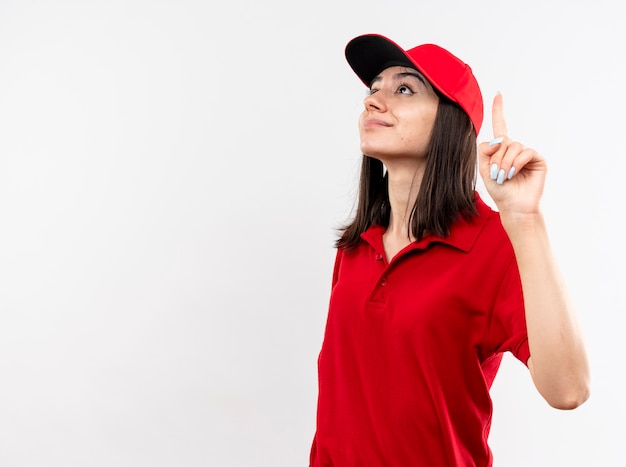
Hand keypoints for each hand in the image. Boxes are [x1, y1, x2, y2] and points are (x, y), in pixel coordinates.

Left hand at [478, 93, 546, 215]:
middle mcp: (515, 149)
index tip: (498, 94)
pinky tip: (514, 173)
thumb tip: (498, 139)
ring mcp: (527, 154)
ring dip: (505, 162)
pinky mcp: (538, 159)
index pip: (500, 126)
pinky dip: (516, 163)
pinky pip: (525, 152)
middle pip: (503, 140)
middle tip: (496, 174)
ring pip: (513, 146)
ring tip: (504, 177)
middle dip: (496, 158)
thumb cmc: (499, 190)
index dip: (498, 110)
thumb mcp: (484, 169)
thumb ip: (484, 151)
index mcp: (501, 150)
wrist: (513, 206)